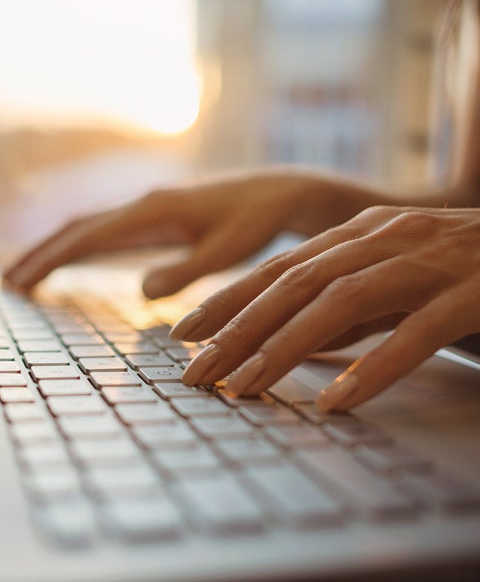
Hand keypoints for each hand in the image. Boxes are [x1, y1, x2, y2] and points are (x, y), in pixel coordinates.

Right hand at [4, 170, 368, 298]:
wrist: (278, 193)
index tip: (20, 281)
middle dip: (42, 255)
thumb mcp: (228, 250)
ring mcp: (148, 209)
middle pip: (78, 228)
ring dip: (56, 250)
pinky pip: (108, 232)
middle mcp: (143, 205)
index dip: (52, 259)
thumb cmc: (258, 221)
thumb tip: (142, 292)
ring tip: (27, 275)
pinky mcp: (157, 217)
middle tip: (8, 283)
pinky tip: (74, 261)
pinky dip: (82, 248)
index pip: (89, 236)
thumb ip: (187, 270)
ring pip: (89, 228)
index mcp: (154, 211)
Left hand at [172, 206, 479, 410]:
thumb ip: (341, 302)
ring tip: (245, 387)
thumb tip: (283, 338)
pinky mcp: (473, 291)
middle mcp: (384, 238)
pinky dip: (375, 366)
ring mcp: (428, 261)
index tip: (185, 334)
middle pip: (295, 284)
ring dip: (286, 347)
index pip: (277, 268)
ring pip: (341, 301)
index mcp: (358, 234)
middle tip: (196, 371)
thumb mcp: (387, 280)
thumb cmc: (454, 269)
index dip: (228, 300)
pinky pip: (417, 331)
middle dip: (239, 329)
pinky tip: (338, 401)